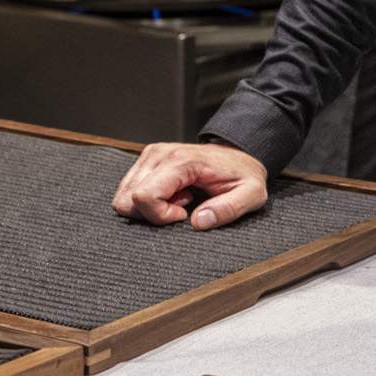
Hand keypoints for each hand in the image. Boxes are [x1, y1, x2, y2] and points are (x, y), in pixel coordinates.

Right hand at [111, 141, 269, 229]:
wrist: (240, 155)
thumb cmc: (243, 174)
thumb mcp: (251, 194)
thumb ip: (228, 209)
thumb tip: (198, 222)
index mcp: (182, 161)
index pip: (144, 196)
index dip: (161, 215)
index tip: (185, 213)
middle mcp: (160, 154)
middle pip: (128, 199)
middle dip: (153, 213)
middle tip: (182, 206)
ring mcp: (151, 155)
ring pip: (125, 196)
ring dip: (150, 206)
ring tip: (180, 199)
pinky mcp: (147, 160)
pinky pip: (130, 191)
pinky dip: (148, 200)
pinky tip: (174, 194)